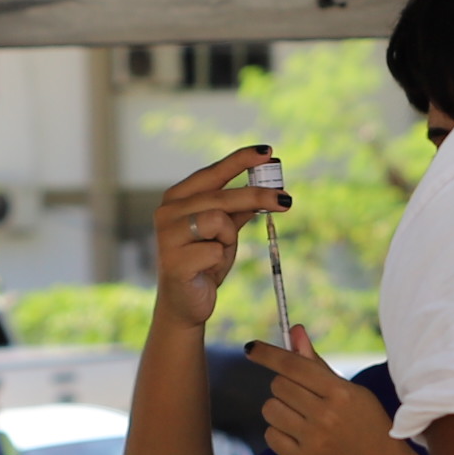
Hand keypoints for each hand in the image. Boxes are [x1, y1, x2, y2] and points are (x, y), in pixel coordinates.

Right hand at [145, 147, 289, 334]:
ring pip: (219, 221)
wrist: (186, 303)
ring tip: (218, 252)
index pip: (213, 172)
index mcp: (177, 198)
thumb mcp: (226, 230)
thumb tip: (271, 184)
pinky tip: (206, 270)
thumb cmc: (204, 261)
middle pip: (221, 196)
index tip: (268, 152)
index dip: (240, 160)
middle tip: (286, 200)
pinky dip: (219, 260)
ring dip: (228, 239)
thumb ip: (241, 207)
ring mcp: (167, 235)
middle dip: (257, 196)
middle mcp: (167, 211)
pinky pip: (215, 251)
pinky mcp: (174, 261)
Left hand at [248, 334, 408, 454]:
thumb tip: (295, 331)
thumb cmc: (366, 424)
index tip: (251, 348)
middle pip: (279, 386)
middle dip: (286, 387)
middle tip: (304, 398)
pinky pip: (271, 435)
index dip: (268, 354)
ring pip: (270, 409)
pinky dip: (279, 432)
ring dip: (280, 409)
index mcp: (341, 393)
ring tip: (302, 418)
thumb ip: (318, 363)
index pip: (294, 366)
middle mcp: (326, 415)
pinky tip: (299, 436)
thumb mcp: (350, 391)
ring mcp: (313, 440)